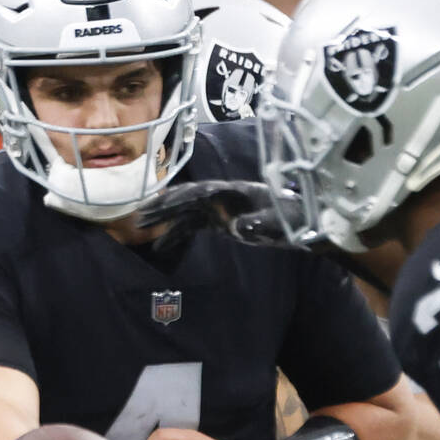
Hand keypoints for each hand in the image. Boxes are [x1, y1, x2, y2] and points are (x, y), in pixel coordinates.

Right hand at [134, 180, 305, 251]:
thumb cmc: (292, 219)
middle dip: (163, 206)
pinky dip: (176, 235)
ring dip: (164, 220)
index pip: (200, 192)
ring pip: (185, 212)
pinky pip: (192, 226)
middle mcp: (222, 197)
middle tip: (139, 215)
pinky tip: (161, 247)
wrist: (299, 223)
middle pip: (186, 198)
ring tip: (141, 229)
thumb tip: (239, 227)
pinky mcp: (219, 221)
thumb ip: (260, 223)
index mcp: (233, 192)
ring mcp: (219, 209)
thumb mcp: (279, 222)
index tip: (160, 206)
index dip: (179, 199)